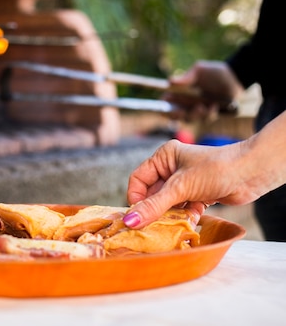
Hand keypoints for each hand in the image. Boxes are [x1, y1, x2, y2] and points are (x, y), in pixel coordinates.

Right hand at [124, 139, 261, 228]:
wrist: (253, 173)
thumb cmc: (216, 169)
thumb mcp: (180, 188)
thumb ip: (154, 206)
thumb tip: (129, 221)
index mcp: (164, 157)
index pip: (139, 179)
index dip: (136, 197)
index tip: (137, 214)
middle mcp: (173, 168)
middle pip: (153, 194)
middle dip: (155, 209)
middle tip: (152, 225)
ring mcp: (186, 182)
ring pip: (168, 204)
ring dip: (171, 215)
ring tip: (172, 224)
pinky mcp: (198, 194)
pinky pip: (184, 209)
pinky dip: (186, 216)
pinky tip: (191, 220)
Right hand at [164, 61, 243, 121]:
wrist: (235, 77)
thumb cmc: (214, 71)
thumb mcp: (199, 71)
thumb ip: (186, 77)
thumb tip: (170, 81)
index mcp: (179, 93)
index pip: (165, 104)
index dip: (163, 108)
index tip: (166, 108)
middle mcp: (186, 103)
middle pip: (175, 115)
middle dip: (178, 115)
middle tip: (182, 111)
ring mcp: (197, 110)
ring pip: (190, 119)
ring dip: (195, 115)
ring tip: (202, 107)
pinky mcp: (209, 114)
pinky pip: (206, 119)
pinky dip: (209, 114)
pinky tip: (214, 106)